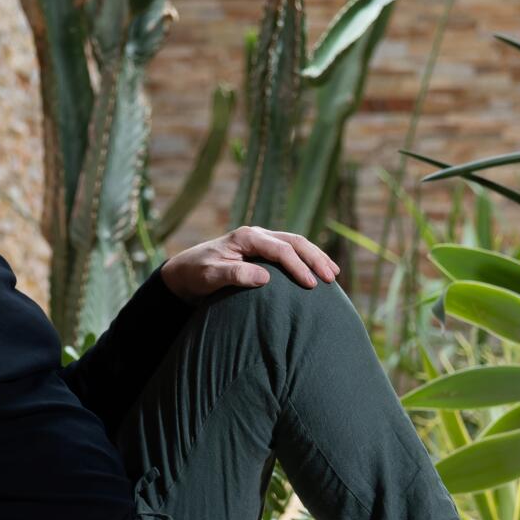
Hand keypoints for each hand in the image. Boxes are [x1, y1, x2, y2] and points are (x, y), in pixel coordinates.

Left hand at [159, 226, 339, 301]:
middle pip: (294, 241)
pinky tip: (317, 272)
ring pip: (296, 243)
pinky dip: (306, 260)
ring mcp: (261, 241)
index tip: (311, 285)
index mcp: (246, 237)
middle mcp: (257, 234)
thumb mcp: (211, 276)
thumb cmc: (197, 274)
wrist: (186, 271)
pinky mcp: (263, 251)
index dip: (298, 266)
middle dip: (315, 258)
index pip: (280, 249)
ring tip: (333, 273)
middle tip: (331, 278)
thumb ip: (235, 274)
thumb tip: (265, 278)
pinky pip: (290, 251)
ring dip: (315, 257)